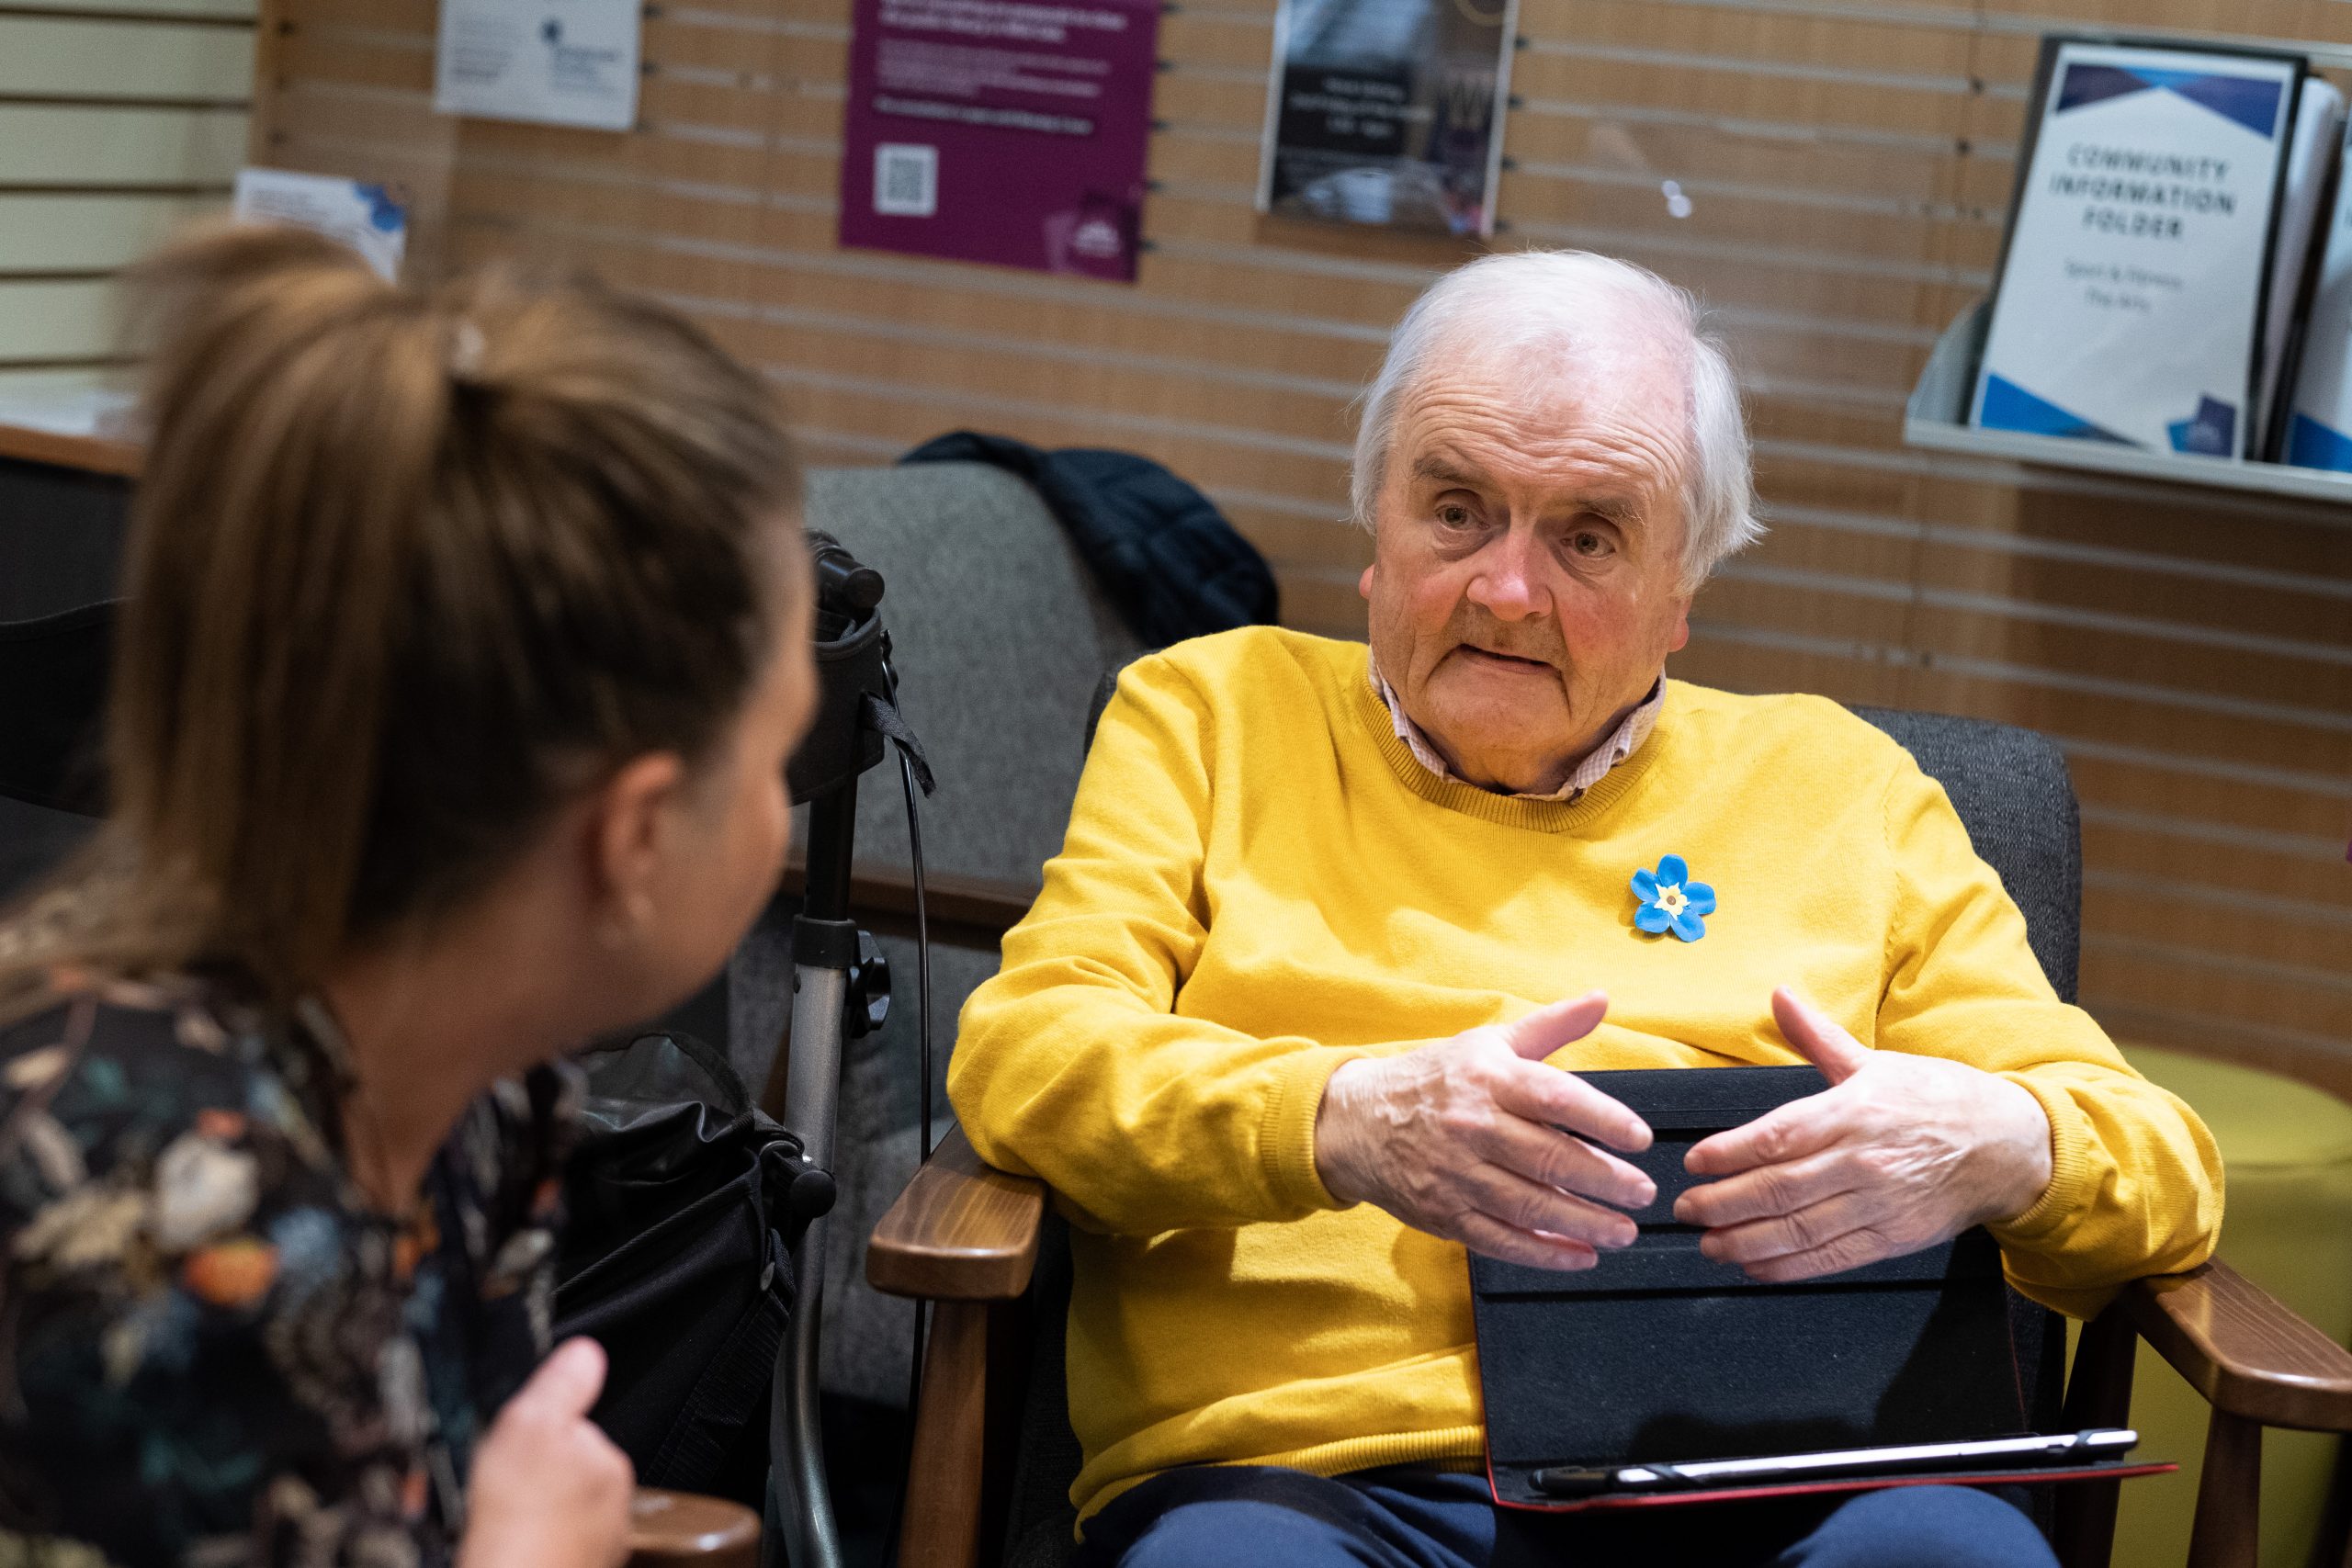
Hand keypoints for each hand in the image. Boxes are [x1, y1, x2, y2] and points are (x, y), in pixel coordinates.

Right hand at [460, 1338, 634, 1567]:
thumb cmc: (520, 1519)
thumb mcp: (530, 1426)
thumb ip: (561, 1385)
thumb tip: (585, 1351)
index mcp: (607, 1462)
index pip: (575, 1430)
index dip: (539, 1431)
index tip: (515, 1443)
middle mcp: (613, 1505)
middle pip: (566, 1472)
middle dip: (537, 1475)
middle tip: (503, 1487)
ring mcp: (597, 1543)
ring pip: (558, 1512)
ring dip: (534, 1511)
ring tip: (503, 1519)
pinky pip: (549, 1546)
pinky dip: (532, 1544)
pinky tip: (510, 1545)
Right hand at [1313, 992, 1655, 1269]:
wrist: (1356, 1122)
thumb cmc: (1435, 1079)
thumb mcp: (1487, 1043)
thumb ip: (1550, 1026)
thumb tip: (1600, 999)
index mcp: (1489, 1080)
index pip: (1553, 1097)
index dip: (1602, 1118)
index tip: (1639, 1137)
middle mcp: (1473, 1126)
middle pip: (1548, 1158)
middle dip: (1604, 1180)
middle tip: (1643, 1193)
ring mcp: (1457, 1174)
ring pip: (1530, 1205)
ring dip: (1584, 1223)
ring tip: (1624, 1231)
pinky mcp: (1445, 1213)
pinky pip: (1501, 1239)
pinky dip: (1544, 1253)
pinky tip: (1581, 1256)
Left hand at [1674, 988, 2053, 1281]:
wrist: (2007, 1146)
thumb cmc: (1936, 1099)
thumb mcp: (1875, 1061)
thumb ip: (1817, 1037)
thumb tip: (1779, 995)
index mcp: (1854, 1112)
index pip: (1778, 1137)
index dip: (1729, 1154)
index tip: (1695, 1163)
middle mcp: (1864, 1161)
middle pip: (1780, 1188)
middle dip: (1723, 1203)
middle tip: (1686, 1208)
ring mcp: (1879, 1204)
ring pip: (1800, 1229)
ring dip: (1746, 1241)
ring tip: (1709, 1244)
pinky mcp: (1893, 1238)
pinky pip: (1831, 1258)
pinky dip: (1788, 1267)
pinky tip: (1755, 1266)